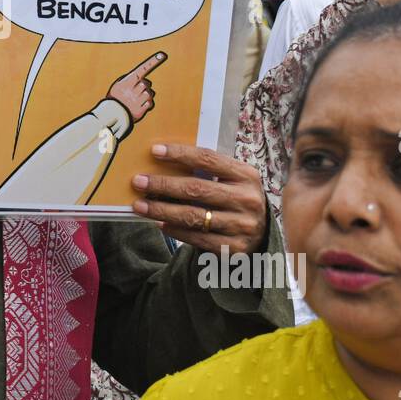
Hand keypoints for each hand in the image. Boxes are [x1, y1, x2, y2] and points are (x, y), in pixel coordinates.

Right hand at [107, 52, 165, 123]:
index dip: (152, 62)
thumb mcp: (118, 85)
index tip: (162, 55)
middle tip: (135, 92)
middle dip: (144, 87)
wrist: (112, 116)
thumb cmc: (116, 98)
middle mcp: (132, 90)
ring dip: (146, 96)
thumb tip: (146, 81)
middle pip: (146, 84)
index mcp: (126, 82)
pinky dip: (147, 104)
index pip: (142, 69)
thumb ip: (131, 79)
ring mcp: (136, 100)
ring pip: (150, 93)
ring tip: (136, 100)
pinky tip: (139, 106)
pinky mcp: (140, 110)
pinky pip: (150, 103)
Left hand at [131, 143, 266, 253]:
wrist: (262, 234)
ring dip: (162, 210)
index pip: (208, 159)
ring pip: (193, 216)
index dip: (180, 154)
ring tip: (140, 206)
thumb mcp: (232, 180)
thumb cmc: (236, 199)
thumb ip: (208, 171)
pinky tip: (160, 224)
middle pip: (197, 189)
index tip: (154, 151)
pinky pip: (198, 238)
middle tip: (138, 182)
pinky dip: (176, 231)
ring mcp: (242, 225)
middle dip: (163, 184)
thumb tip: (164, 160)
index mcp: (246, 175)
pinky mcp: (234, 248)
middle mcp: (247, 199)